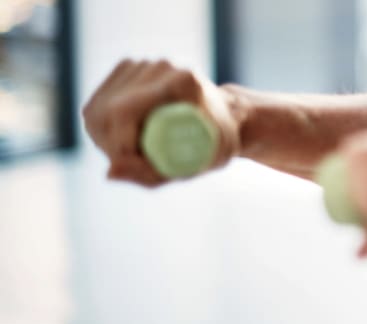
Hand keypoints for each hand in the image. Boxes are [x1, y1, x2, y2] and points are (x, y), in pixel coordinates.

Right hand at [82, 59, 240, 186]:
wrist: (227, 117)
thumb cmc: (216, 145)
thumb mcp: (194, 167)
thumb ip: (151, 174)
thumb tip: (109, 172)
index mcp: (183, 82)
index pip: (124, 112)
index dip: (119, 147)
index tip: (139, 167)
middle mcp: (161, 66)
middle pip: (106, 111)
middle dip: (112, 147)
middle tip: (139, 163)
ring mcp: (143, 64)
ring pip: (98, 110)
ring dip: (107, 140)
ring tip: (138, 151)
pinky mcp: (127, 69)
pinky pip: (97, 106)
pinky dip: (103, 128)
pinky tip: (127, 137)